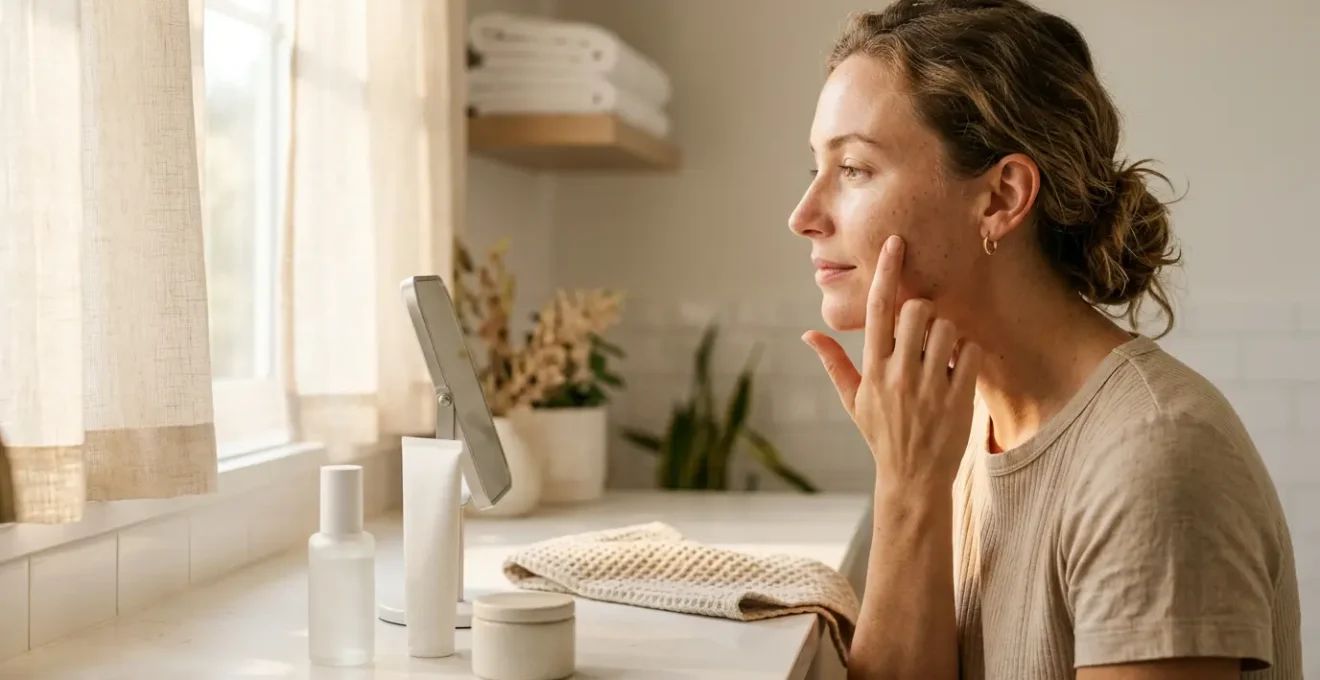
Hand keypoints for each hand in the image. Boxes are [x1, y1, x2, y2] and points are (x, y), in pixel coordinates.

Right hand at [803, 235, 981, 492]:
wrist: (912, 479)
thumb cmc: (881, 435)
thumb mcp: (852, 401)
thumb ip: (834, 364)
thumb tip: (808, 334)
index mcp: (872, 369)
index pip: (877, 310)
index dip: (886, 272)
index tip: (896, 244)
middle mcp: (898, 374)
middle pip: (916, 310)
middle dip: (924, 310)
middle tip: (926, 330)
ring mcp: (929, 386)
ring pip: (947, 328)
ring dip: (949, 333)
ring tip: (943, 354)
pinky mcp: (957, 398)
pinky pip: (970, 352)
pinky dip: (969, 352)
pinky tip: (960, 369)